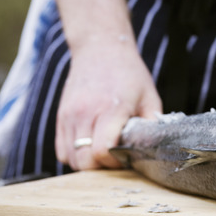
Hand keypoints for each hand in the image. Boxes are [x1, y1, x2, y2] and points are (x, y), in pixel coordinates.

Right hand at [54, 40, 161, 169]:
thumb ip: (151, 125)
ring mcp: (69, 116)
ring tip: (105, 152)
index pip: (103, 150)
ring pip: (71, 159)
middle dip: (102, 167)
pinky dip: (75, 156)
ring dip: (88, 163)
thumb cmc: (129, 73)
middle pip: (85, 161)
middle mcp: (85, 113)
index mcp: (111, 109)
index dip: (116, 161)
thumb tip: (155, 151)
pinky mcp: (60, 117)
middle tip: (117, 157)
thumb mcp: (150, 96)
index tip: (127, 156)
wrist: (100, 48)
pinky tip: (90, 147)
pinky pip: (61, 151)